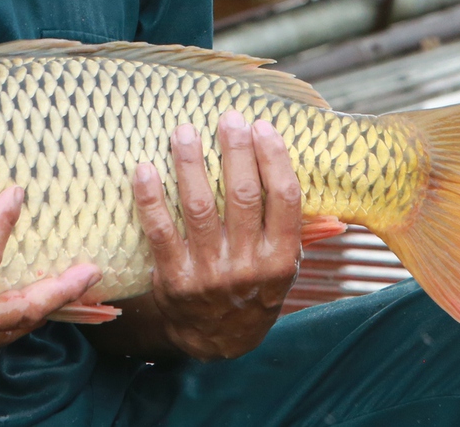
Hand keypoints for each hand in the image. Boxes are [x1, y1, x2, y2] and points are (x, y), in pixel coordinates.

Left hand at [126, 112, 301, 360]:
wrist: (216, 342)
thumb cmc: (253, 292)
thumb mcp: (283, 269)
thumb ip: (293, 229)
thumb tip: (315, 191)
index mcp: (280, 258)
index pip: (284, 198)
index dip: (274, 158)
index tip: (262, 126)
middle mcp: (246, 265)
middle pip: (241, 195)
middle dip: (234, 150)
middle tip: (227, 118)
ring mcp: (209, 272)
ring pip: (199, 207)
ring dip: (190, 164)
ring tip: (184, 131)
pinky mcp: (174, 278)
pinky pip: (160, 231)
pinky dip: (150, 198)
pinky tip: (144, 168)